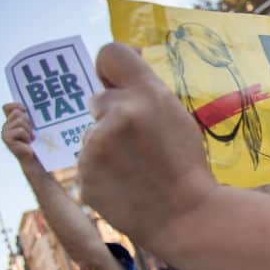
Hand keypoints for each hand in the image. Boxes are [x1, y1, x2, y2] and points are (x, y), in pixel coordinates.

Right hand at [2, 103, 37, 163]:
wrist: (36, 158)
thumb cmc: (37, 142)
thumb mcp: (34, 127)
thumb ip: (29, 117)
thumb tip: (26, 107)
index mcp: (11, 122)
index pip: (7, 107)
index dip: (16, 105)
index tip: (26, 110)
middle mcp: (6, 126)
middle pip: (17, 113)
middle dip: (28, 121)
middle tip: (31, 132)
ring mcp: (5, 132)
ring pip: (20, 121)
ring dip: (29, 130)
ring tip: (30, 138)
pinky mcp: (7, 139)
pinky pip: (20, 130)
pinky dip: (27, 136)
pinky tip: (27, 142)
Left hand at [78, 43, 216, 251]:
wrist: (185, 216)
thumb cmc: (185, 165)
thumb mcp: (176, 116)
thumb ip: (146, 93)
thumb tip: (117, 77)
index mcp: (148, 94)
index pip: (110, 53)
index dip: (111, 70)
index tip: (116, 84)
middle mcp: (119, 113)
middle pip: (97, 98)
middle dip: (111, 115)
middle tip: (136, 140)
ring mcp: (97, 145)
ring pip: (90, 133)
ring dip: (105, 145)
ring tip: (134, 168)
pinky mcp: (84, 173)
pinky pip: (86, 162)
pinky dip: (101, 171)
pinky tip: (124, 184)